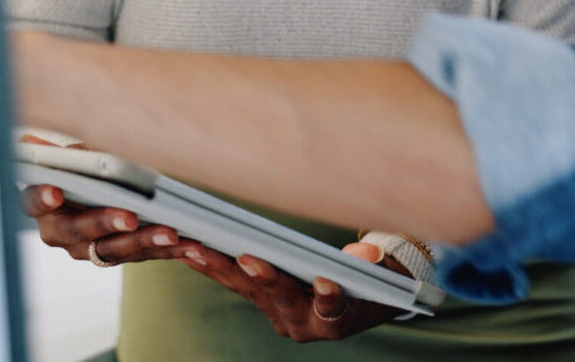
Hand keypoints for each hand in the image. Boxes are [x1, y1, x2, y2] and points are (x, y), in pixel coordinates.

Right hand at [18, 135, 184, 265]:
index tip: (54, 191)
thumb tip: (31, 141)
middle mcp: (62, 233)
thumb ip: (66, 154)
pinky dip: (168, 251)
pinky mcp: (120, 255)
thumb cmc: (84, 169)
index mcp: (44, 204)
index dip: (42, 198)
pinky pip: (143, 255)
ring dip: (144, 241)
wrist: (98, 190)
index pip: (34, 202)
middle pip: (80, 231)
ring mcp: (90, 248)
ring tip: (170, 234)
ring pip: (114, 249)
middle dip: (105, 223)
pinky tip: (192, 246)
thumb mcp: (76, 155)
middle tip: (129, 217)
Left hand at [180, 240, 409, 341]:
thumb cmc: (372, 286)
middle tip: (247, 259)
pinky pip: (238, 287)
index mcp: (337, 321)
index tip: (327, 284)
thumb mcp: (381, 275)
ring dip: (223, 270)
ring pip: (250, 292)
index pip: (332, 310)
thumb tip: (367, 254)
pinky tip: (192, 252)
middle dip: (263, 277)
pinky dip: (217, 268)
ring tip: (200, 250)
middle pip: (282, 298)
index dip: (329, 298)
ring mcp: (280, 317)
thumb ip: (373, 265)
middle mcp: (304, 325)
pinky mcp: (264, 307)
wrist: (360, 305)